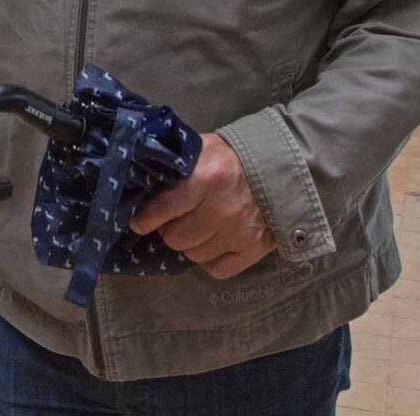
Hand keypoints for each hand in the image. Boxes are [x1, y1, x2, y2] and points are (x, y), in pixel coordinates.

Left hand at [129, 133, 275, 280]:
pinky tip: (214, 243)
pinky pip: (218, 270)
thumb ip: (179, 165)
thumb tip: (146, 181)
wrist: (281, 168)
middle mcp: (222, 209)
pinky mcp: (253, 250)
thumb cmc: (234, 156)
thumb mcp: (205, 149)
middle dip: (170, 230)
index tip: (138, 222)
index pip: (166, 207)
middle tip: (175, 221)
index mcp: (208, 178)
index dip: (147, 218)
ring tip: (197, 229)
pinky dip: (212, 260)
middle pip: (177, 238)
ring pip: (194, 255)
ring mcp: (239, 232)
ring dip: (191, 244)